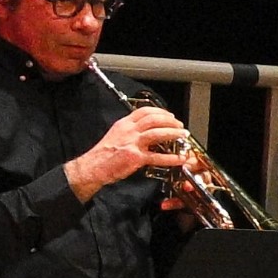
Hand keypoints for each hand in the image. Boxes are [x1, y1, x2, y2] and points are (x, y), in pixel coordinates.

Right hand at [66, 106, 190, 200]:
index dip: (160, 111)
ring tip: (183, 135)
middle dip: (170, 120)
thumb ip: (131, 131)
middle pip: (153, 119)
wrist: (93, 166)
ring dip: (173, 133)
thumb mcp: (116, 135)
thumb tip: (146, 130)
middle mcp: (128, 131)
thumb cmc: (104, 154)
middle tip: (180, 125)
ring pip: (157, 133)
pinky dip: (171, 158)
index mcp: (124, 124)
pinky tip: (180, 158)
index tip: (170, 115)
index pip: (144, 111)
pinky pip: (157, 156)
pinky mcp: (135, 157)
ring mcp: (132, 143)